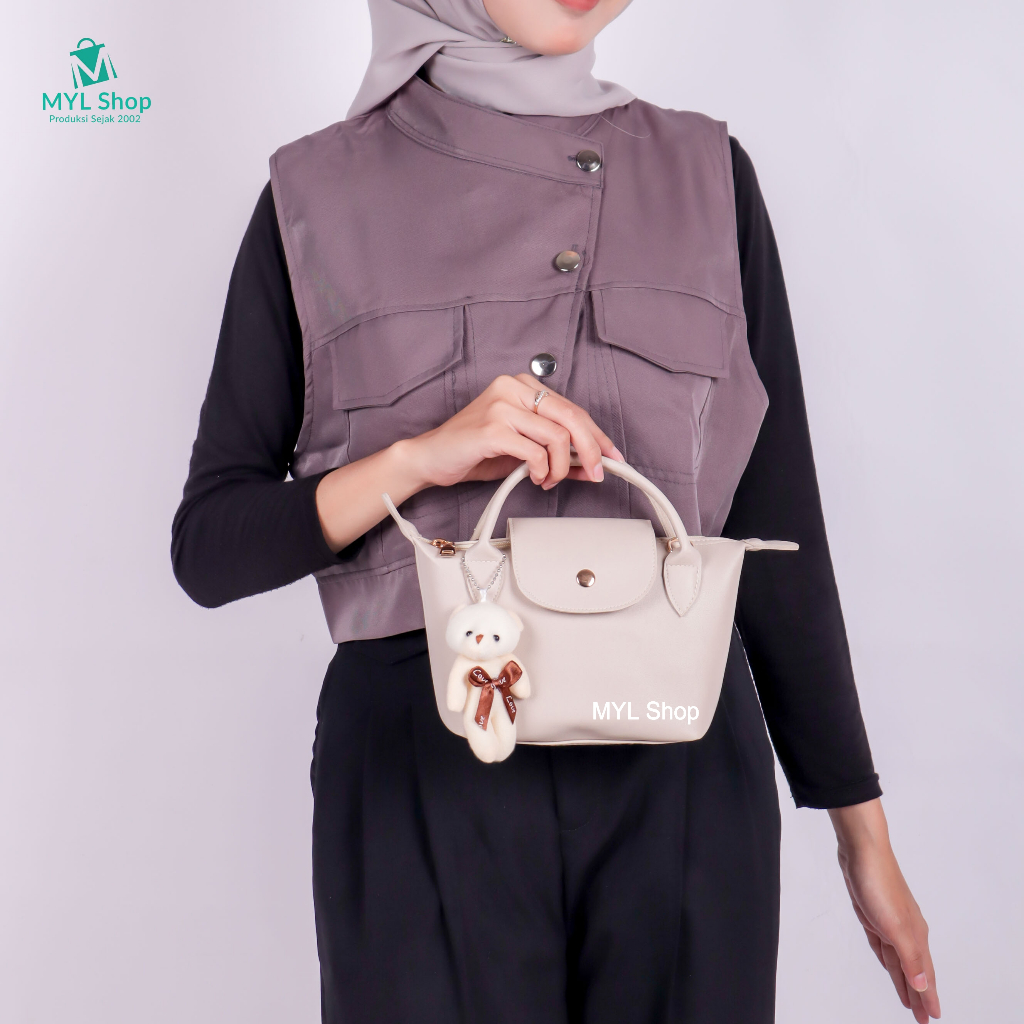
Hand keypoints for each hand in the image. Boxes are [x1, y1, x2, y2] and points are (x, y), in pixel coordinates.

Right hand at [315, 374, 621, 551]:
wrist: (430, 458)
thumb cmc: (473, 451)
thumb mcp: (522, 450)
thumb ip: (555, 451)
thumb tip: (590, 465)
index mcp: (522, 385)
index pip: (572, 408)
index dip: (597, 435)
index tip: (613, 456)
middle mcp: (513, 388)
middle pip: (571, 417)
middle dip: (591, 450)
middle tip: (597, 473)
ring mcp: (502, 406)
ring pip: (557, 437)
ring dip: (562, 468)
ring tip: (549, 480)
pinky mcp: (492, 428)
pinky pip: (536, 452)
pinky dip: (542, 470)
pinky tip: (535, 478)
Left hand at [829, 800, 939, 1021]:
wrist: (861, 850)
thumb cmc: (878, 883)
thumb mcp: (894, 926)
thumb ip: (910, 957)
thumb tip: (924, 984)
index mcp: (915, 935)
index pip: (925, 975)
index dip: (929, 997)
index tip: (933, 1017)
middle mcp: (906, 929)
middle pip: (914, 970)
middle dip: (919, 993)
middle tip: (923, 1017)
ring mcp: (889, 920)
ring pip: (898, 958)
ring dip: (903, 978)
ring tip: (908, 998)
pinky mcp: (871, 912)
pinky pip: (882, 943)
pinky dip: (887, 957)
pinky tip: (888, 964)